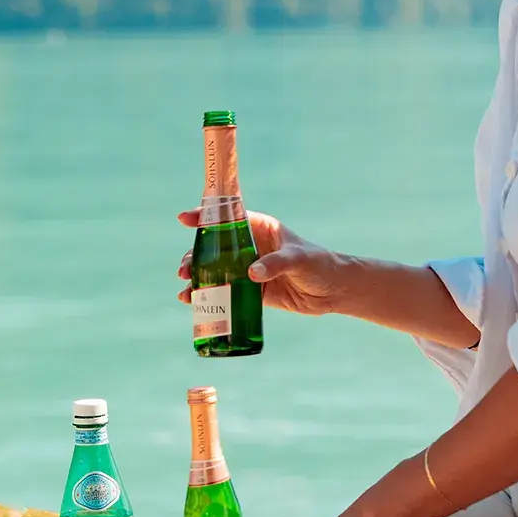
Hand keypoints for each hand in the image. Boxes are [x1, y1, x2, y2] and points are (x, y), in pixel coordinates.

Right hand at [177, 210, 342, 314]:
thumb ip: (277, 263)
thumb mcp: (299, 259)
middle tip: (184, 269)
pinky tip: (192, 301)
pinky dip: (207, 295)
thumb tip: (252, 274)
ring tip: (185, 289)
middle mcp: (249, 246)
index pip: (226, 217)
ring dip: (196, 277)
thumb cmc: (319, 264)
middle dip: (194, 256)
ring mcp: (247, 269)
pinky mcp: (250, 291)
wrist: (333, 291)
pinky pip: (224, 291)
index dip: (204, 216)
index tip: (184, 218)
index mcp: (259, 227)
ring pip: (214, 270)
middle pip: (213, 247)